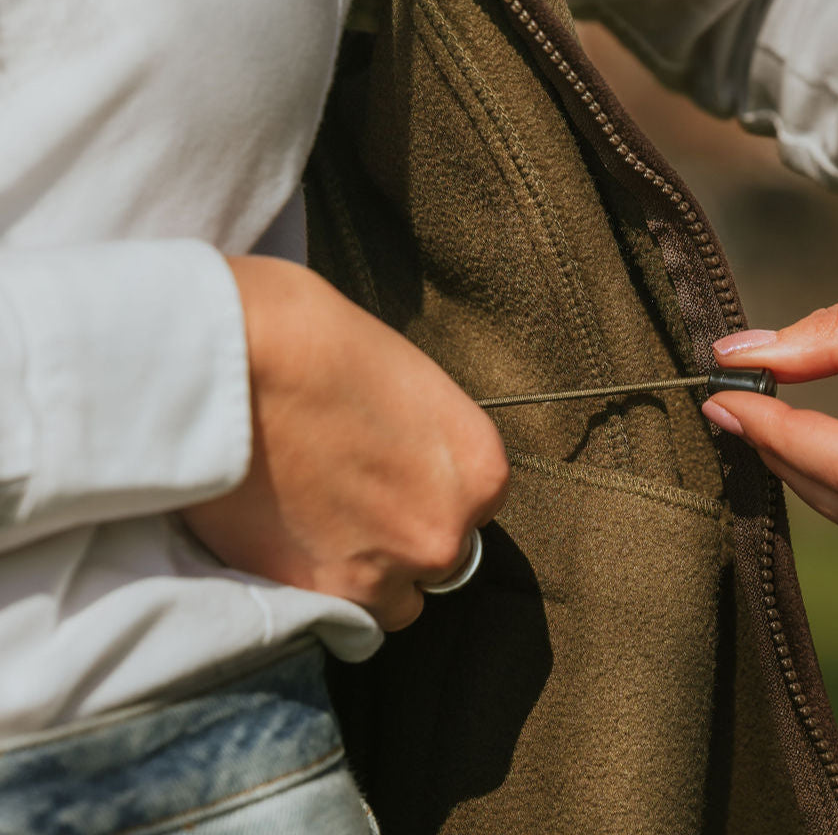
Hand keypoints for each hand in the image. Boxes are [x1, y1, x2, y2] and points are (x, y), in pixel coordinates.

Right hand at [181, 256, 508, 630]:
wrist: (240, 357)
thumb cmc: (322, 340)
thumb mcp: (408, 382)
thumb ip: (424, 441)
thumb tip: (404, 460)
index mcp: (480, 472)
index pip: (471, 509)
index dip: (427, 493)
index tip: (390, 477)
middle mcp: (444, 534)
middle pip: (435, 561)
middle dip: (399, 539)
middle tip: (347, 501)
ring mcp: (379, 575)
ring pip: (386, 603)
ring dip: (360, 577)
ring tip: (312, 528)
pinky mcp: (310, 597)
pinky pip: (325, 614)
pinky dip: (307, 587)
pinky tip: (278, 538)